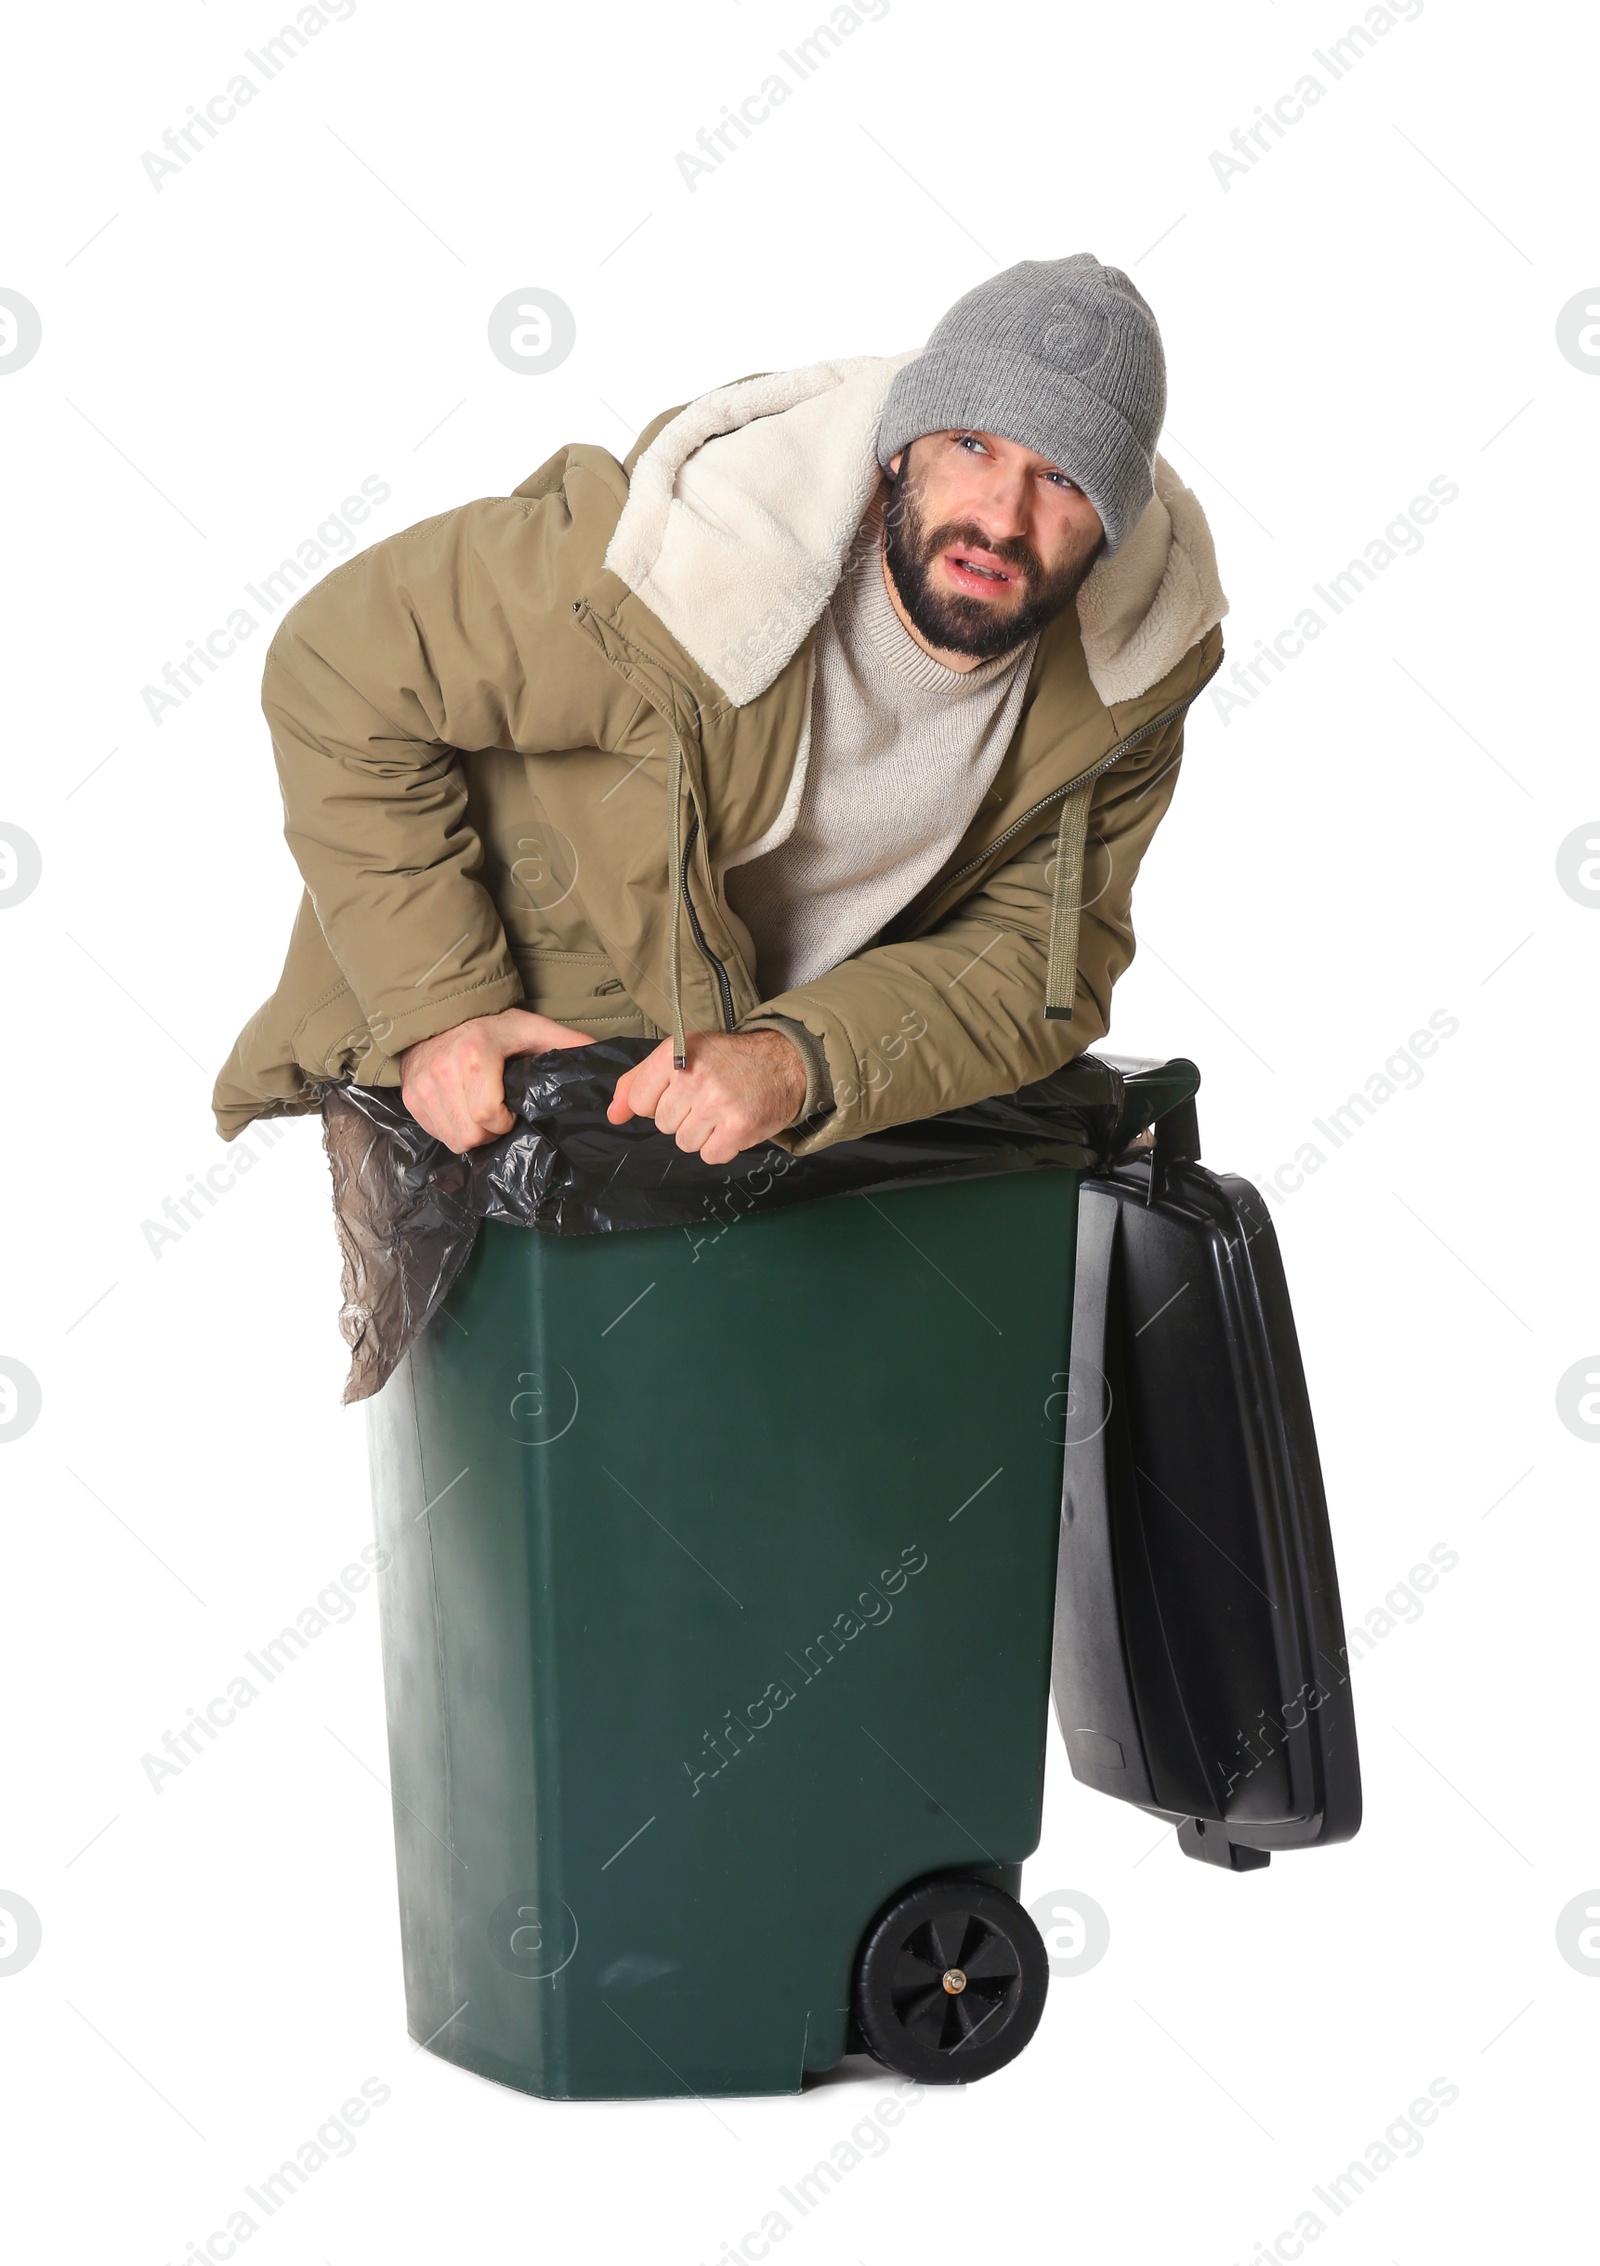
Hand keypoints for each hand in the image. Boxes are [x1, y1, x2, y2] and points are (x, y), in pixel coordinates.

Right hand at [400, 1007, 594, 1149]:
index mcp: (474, 1056)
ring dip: (471, 1134)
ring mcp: (422, 1087)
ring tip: (480, 1111)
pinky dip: (452, 1129)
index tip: (512, 1112)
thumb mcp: (530, 1028)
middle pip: (471, 1135)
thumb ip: (566, 1043)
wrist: (439, 1015)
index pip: (488, 1117)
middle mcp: (442, 1072)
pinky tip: (461, 1109)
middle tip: (497, 1114)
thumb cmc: (490, 1026)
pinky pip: (437, 1134)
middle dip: (490, 1133)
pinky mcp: (410, 1098)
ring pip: (454, 1140)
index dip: (505, 1123)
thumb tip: (605, 1061)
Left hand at [607, 1030, 807, 1164]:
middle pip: (662, 1124)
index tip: (680, 1091)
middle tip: (708, 1098)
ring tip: (721, 1111)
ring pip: (684, 1143)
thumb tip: (613, 1115)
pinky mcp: (738, 1127)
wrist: (785, 1062)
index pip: (638, 1100)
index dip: (657, 1101)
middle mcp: (693, 1076)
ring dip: (702, 1134)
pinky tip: (732, 1126)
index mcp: (674, 1053)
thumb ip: (638, 1082)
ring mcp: (716, 1103)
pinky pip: (710, 1155)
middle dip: (683, 1116)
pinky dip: (721, 1147)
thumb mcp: (680, 1053)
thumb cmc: (728, 1059)